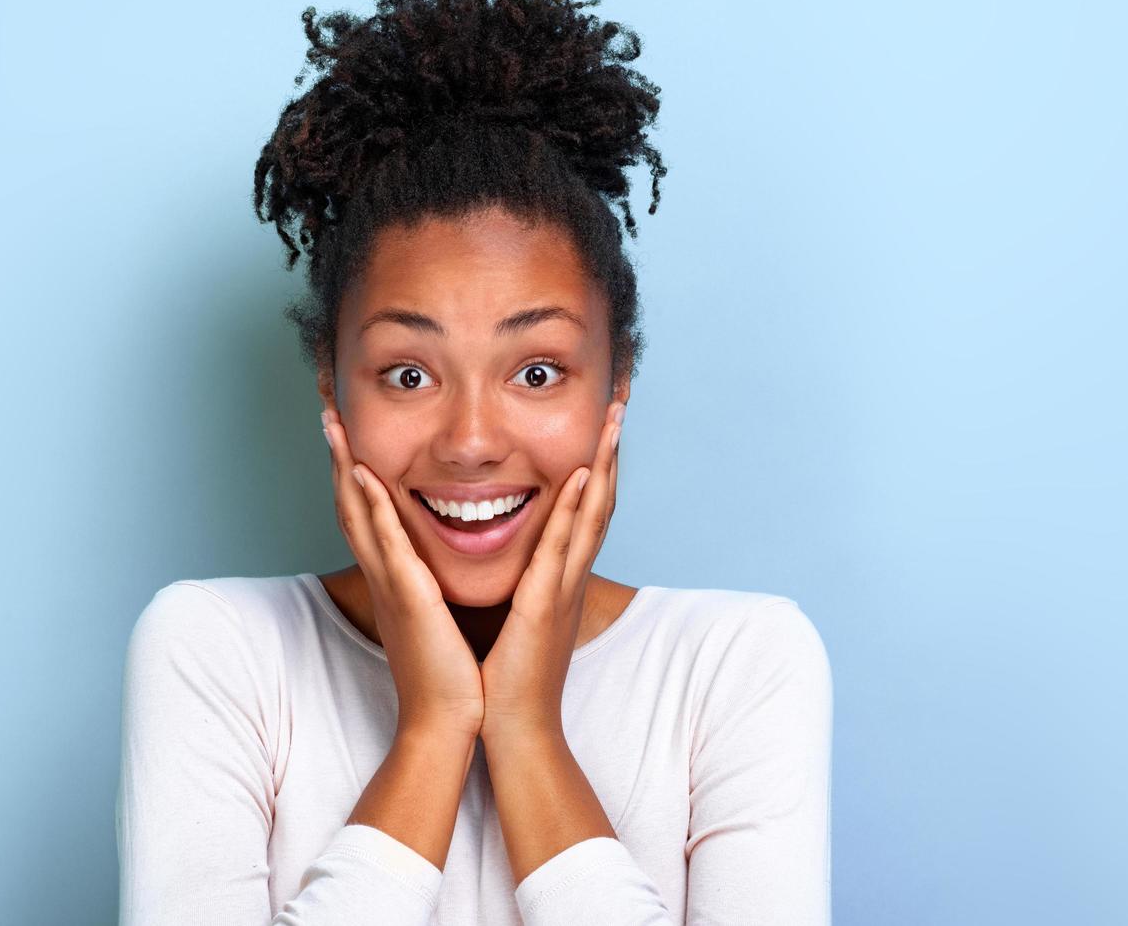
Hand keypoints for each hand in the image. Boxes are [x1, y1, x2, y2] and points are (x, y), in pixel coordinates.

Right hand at [322, 406, 485, 741]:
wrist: (445, 723)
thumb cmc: (449, 675)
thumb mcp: (436, 619)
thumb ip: (430, 589)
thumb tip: (435, 570)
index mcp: (393, 578)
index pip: (366, 513)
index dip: (353, 470)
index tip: (346, 431)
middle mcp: (383, 575)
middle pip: (349, 503)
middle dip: (337, 456)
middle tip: (325, 411)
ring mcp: (391, 585)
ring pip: (359, 515)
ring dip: (347, 466)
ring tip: (334, 424)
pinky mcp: (408, 598)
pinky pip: (388, 544)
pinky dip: (375, 507)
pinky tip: (369, 474)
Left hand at [479, 400, 623, 742]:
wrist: (514, 729)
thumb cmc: (507, 677)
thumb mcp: (515, 614)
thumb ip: (518, 580)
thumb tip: (505, 553)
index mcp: (559, 575)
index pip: (585, 506)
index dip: (597, 460)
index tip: (603, 417)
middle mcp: (569, 575)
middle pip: (600, 498)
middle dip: (611, 447)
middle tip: (621, 398)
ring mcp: (563, 588)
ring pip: (592, 513)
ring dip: (603, 462)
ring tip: (613, 418)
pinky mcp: (545, 605)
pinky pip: (562, 549)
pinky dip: (575, 510)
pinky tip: (582, 475)